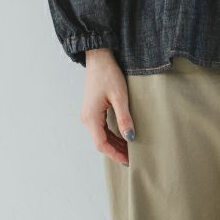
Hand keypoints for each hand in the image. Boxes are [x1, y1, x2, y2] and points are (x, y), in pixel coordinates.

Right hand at [82, 48, 135, 165]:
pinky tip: (123, 137)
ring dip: (114, 144)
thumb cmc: (108, 74)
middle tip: (133, 157)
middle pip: (101, 142)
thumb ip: (124, 119)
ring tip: (130, 149)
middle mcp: (87, 119)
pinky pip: (101, 129)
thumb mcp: (120, 97)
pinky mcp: (92, 111)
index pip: (102, 144)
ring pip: (101, 136)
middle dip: (116, 151)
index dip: (115, 154)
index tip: (128, 161)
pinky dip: (112, 136)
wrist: (99, 58)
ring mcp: (88, 115)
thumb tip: (130, 138)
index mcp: (91, 117)